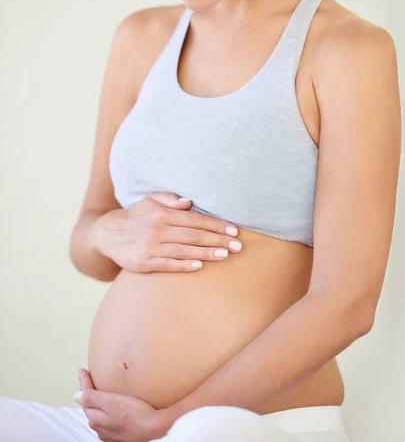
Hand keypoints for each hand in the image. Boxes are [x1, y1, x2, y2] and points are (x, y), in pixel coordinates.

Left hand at [75, 368, 164, 441]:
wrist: (154, 429)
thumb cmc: (134, 414)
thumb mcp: (111, 401)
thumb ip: (92, 398)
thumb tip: (76, 395)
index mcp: (95, 419)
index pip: (85, 397)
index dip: (84, 382)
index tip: (82, 371)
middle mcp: (100, 428)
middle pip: (91, 407)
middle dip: (88, 392)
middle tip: (88, 378)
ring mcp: (110, 433)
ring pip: (99, 415)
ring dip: (97, 403)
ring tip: (99, 391)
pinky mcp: (121, 434)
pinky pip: (109, 421)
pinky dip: (107, 412)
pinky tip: (113, 408)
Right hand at [92, 192, 242, 273]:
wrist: (108, 234)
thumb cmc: (136, 216)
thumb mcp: (150, 200)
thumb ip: (169, 199)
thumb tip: (188, 202)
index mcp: (163, 214)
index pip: (195, 220)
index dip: (216, 225)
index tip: (234, 230)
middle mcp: (158, 229)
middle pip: (194, 235)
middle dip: (218, 240)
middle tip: (237, 246)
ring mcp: (151, 247)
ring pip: (184, 250)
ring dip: (206, 253)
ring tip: (225, 255)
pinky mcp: (144, 263)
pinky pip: (168, 264)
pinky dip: (184, 265)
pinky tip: (200, 265)